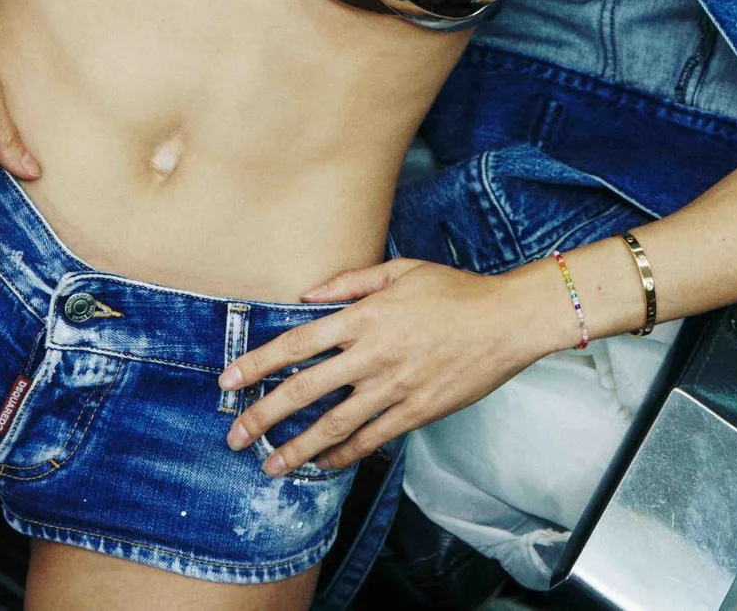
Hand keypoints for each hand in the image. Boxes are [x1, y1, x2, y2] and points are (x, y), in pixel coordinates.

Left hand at [218, 259, 574, 476]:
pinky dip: (343, 455)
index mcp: (364, 317)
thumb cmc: (455, 291)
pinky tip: (323, 465)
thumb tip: (307, 295)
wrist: (508, 320)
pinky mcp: (417, 411)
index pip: (297, 344)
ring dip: (296, 449)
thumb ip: (350, 281)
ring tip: (269, 467)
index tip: (228, 382)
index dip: (258, 365)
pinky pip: (371, 439)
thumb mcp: (401, 270)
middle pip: (305, 390)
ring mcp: (394, 387)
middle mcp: (372, 355)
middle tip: (235, 436)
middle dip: (263, 416)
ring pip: (333, 425)